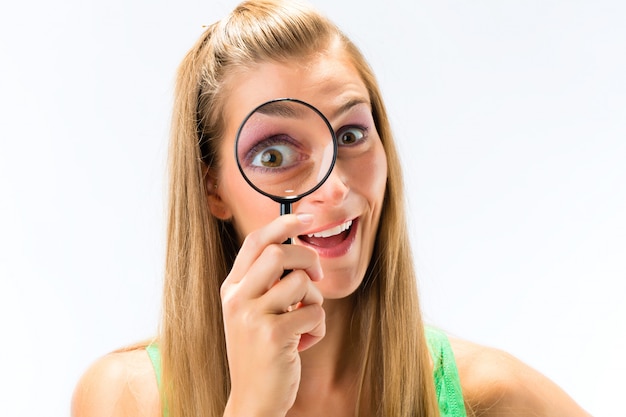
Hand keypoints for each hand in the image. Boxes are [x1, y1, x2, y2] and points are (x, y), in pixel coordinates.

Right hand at [221, 213, 325, 416]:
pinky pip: (313, 313)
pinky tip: (305, 343)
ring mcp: (251, 316)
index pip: (255, 241)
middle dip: (308, 259)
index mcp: (232, 288)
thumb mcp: (253, 312)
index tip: (307, 218)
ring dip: (316, 300)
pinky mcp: (272, 336)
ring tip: (306, 320)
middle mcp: (237, 298)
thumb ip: (267, 283)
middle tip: (316, 278)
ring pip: (301, 282)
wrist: (253, 400)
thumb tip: (297, 246)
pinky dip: (318, 328)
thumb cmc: (261, 352)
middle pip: (281, 252)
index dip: (284, 224)